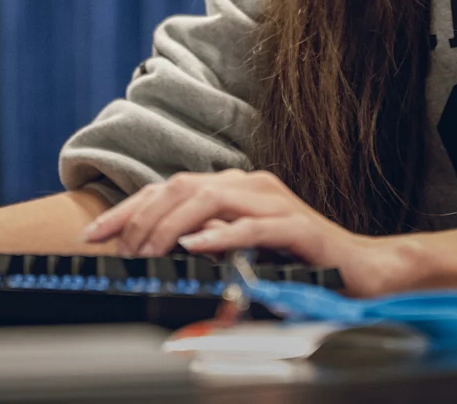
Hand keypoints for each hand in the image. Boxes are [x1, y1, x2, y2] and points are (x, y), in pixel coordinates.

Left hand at [81, 169, 416, 296]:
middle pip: (182, 186)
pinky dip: (221, 235)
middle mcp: (251, 185)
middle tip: (121, 252)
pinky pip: (252, 226)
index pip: (169, 188)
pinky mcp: (298, 226)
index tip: (94, 234)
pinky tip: (197, 245)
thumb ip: (203, 242)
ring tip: (150, 251)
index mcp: (234, 187)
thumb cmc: (299, 262)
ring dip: (172, 225)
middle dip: (143, 217)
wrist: (361, 271)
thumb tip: (153, 254)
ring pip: (211, 197)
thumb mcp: (239, 250)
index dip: (127, 209)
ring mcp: (275, 202)